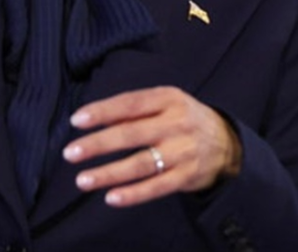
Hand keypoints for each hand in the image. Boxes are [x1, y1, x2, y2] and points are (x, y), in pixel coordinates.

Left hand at [62, 86, 241, 207]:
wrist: (227, 142)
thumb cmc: (181, 118)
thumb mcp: (166, 101)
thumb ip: (134, 107)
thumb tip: (91, 117)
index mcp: (168, 99)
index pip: (130, 103)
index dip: (102, 111)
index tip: (76, 120)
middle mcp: (176, 124)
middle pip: (131, 134)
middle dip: (98, 144)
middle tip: (70, 153)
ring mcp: (182, 152)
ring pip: (141, 164)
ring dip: (109, 174)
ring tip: (82, 180)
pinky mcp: (186, 176)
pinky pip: (156, 187)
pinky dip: (133, 194)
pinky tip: (111, 197)